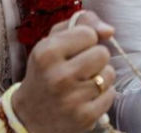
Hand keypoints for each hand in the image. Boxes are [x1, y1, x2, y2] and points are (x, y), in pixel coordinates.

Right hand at [12, 12, 117, 132]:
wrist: (29, 114)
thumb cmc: (46, 70)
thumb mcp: (54, 40)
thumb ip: (82, 23)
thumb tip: (109, 30)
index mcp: (47, 53)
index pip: (89, 34)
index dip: (86, 40)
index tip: (74, 50)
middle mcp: (58, 76)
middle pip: (103, 53)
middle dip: (95, 57)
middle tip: (81, 66)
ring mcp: (71, 99)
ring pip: (109, 74)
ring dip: (100, 76)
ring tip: (83, 82)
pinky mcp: (84, 117)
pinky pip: (110, 95)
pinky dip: (102, 95)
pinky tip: (86, 97)